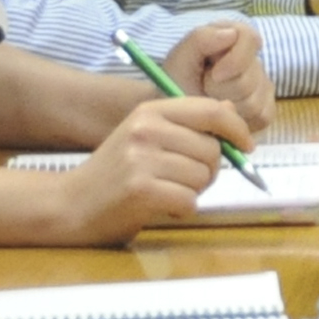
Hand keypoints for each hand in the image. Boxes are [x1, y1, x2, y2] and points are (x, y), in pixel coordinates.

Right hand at [57, 97, 256, 241]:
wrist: (71, 204)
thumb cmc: (114, 173)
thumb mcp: (146, 136)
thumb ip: (186, 123)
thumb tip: (230, 108)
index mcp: (150, 111)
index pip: (211, 110)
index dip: (237, 128)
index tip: (247, 145)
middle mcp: (146, 129)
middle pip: (212, 150)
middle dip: (208, 171)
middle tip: (181, 181)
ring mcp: (142, 159)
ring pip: (203, 177)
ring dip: (191, 192)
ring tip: (164, 192)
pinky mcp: (141, 190)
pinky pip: (189, 201)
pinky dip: (180, 211)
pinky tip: (159, 208)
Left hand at [161, 22, 274, 132]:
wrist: (175, 114)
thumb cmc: (176, 82)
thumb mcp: (180, 58)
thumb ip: (201, 39)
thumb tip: (231, 33)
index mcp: (233, 36)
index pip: (250, 38)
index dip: (234, 59)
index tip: (213, 75)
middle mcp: (253, 58)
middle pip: (251, 76)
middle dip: (223, 88)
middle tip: (205, 91)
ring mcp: (262, 84)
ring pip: (255, 101)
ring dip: (228, 107)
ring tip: (211, 103)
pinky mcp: (266, 110)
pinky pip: (262, 117)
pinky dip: (238, 122)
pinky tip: (224, 116)